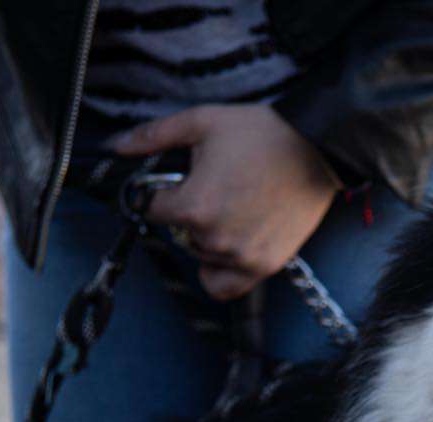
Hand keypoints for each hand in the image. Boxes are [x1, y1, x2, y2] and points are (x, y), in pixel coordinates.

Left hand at [113, 104, 340, 300]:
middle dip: (188, 212)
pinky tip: (227, 248)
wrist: (316, 152)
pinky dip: (218, 272)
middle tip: (216, 188)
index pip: (151, 209)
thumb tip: (116, 147)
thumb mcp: (202, 123)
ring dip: (207, 237)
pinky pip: (224, 287)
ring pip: (201, 254)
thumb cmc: (262, 135)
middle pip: (178, 233)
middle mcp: (214, 239)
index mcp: (194, 206)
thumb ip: (153, 137)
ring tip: (233, 208)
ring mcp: (241, 258)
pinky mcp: (264, 266)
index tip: (179, 181)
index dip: (162, 191)